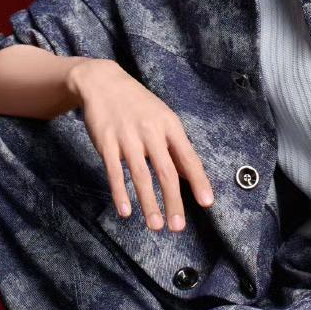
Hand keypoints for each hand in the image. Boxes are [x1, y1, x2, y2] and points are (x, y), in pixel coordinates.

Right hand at [66, 59, 214, 231]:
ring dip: (149, 204)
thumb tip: (190, 176)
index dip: (199, 181)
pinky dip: (120, 193)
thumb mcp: (163, 119)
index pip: (189, 158)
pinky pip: (114, 172)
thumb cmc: (138, 105)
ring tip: (156, 226)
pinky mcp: (106, 142)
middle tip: (178, 227)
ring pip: (141, 176)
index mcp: (170, 126)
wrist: (103, 82)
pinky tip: (126, 211)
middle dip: (174, 201)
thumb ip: (175, 148)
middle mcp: (151, 132)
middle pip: (166, 172)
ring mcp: (128, 137)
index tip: (207, 203)